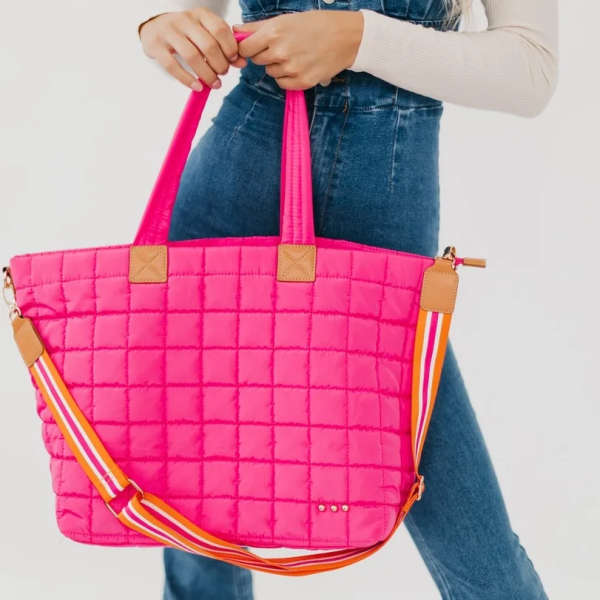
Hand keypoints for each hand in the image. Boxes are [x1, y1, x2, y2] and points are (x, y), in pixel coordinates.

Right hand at [139, 8, 246, 90]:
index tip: (234, 60)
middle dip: (220, 64)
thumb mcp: (206, 34)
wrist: (154, 27)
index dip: (230, 48)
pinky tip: (197, 87)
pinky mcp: (156, 46)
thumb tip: (242, 63)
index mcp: (200, 14)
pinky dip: (187, 80)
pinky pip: (173, 66)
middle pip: (208, 46)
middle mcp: (185, 20)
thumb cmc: (187, 34)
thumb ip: (224, 47)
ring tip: (214, 84)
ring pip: (192, 57)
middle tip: (223, 73)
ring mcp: (169, 32)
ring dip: (207, 75)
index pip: (220, 30)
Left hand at [233, 10, 363, 89]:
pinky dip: (287, 77)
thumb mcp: (285, 20)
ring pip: (271, 73)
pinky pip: (282, 84)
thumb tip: (235, 30)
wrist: (345, 37)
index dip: (249, 48)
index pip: (245, 49)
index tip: (255, 46)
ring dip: (278, 66)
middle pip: (258, 61)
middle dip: (266, 55)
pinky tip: (300, 65)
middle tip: (284, 46)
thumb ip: (257, 27)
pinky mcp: (302, 82)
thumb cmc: (316, 24)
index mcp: (274, 32)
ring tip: (296, 54)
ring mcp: (291, 69)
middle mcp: (281, 52)